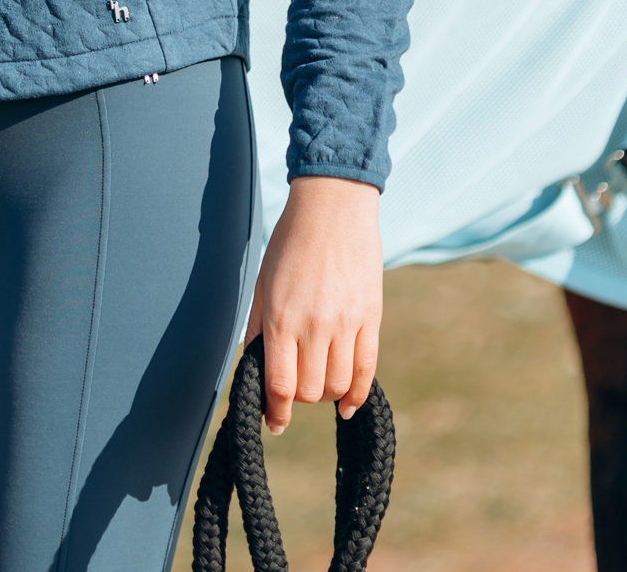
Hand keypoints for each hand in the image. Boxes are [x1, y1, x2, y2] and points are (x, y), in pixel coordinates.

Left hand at [245, 175, 381, 432]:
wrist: (333, 204)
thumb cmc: (290, 240)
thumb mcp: (264, 281)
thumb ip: (260, 326)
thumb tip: (256, 366)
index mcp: (282, 316)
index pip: (279, 385)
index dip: (275, 411)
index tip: (274, 422)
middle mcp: (314, 325)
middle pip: (309, 391)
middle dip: (299, 397)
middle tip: (295, 384)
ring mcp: (346, 323)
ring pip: (338, 386)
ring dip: (326, 394)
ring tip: (319, 381)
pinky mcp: (371, 317)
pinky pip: (367, 370)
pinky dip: (357, 395)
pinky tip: (347, 403)